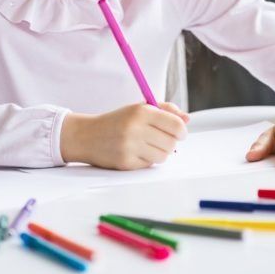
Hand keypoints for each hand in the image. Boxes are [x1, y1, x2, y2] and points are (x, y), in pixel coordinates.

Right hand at [60, 102, 188, 169]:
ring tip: (148, 145)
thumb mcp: (139, 108)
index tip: (180, 132)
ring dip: (160, 152)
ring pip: (163, 156)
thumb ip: (165, 110)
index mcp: (141, 112)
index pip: (175, 124)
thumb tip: (187, 118)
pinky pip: (149, 164)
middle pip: (171, 143)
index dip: (182, 130)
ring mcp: (130, 147)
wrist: (87, 135)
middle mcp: (135, 129)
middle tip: (162, 139)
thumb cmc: (118, 121)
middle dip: (170, 142)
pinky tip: (136, 152)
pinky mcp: (126, 162)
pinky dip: (147, 160)